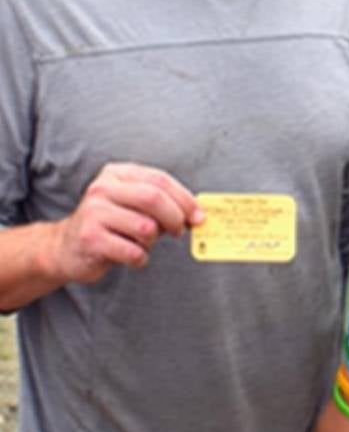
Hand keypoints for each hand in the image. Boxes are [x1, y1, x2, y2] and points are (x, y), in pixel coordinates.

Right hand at [50, 163, 201, 283]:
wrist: (66, 248)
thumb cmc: (111, 225)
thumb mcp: (134, 205)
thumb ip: (163, 204)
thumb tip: (198, 215)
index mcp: (117, 173)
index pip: (160, 180)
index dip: (185, 199)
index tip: (199, 216)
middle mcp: (102, 189)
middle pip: (154, 198)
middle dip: (175, 218)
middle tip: (179, 231)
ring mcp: (93, 213)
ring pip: (146, 227)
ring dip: (153, 241)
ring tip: (142, 243)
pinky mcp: (90, 239)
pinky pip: (133, 251)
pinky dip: (140, 258)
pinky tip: (131, 256)